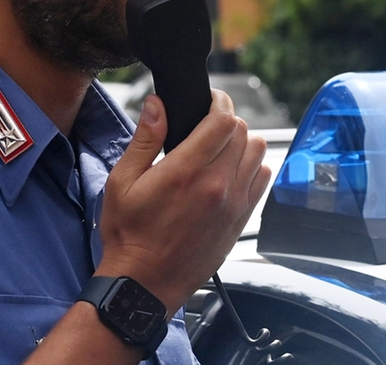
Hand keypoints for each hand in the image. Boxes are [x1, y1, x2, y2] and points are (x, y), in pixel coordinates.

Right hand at [95, 90, 270, 311]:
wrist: (145, 284)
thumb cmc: (129, 235)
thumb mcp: (122, 182)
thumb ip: (145, 139)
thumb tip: (157, 104)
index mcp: (186, 171)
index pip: (224, 119)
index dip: (217, 102)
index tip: (207, 101)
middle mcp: (217, 185)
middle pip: (244, 131)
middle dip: (226, 120)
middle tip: (207, 124)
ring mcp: (234, 204)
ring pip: (258, 152)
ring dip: (241, 142)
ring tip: (219, 147)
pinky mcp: (240, 219)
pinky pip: (262, 179)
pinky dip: (251, 167)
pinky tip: (230, 171)